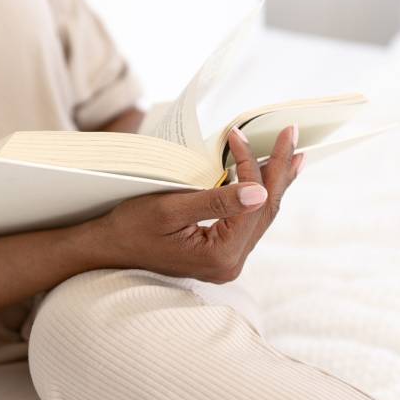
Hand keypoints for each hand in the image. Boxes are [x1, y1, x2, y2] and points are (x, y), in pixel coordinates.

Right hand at [91, 125, 304, 282]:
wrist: (106, 249)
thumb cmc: (130, 227)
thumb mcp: (170, 208)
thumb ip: (217, 201)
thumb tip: (260, 192)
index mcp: (220, 256)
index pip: (251, 203)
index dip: (251, 165)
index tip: (239, 134)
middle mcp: (230, 265)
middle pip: (265, 211)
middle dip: (279, 170)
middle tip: (291, 134)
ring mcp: (227, 262)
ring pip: (261, 216)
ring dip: (276, 182)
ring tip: (293, 154)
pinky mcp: (221, 254)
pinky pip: (249, 221)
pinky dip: (261, 195)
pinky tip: (270, 179)